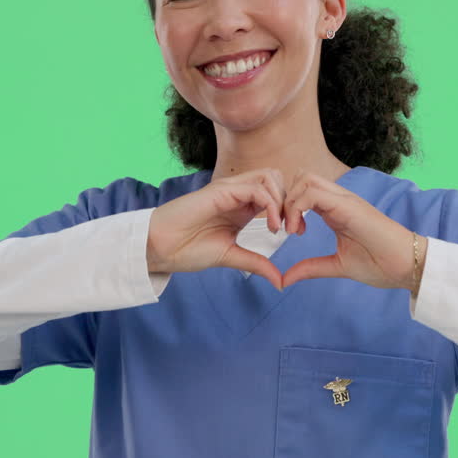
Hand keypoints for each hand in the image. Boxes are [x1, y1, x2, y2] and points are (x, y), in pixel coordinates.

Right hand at [147, 168, 291, 291]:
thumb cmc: (188, 249)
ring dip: (281, 200)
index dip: (291, 209)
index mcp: (241, 206)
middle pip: (277, 178)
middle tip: (292, 228)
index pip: (276, 192)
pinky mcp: (220, 190)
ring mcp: (228, 189)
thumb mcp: (231, 256)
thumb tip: (280, 281)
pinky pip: (255, 187)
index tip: (296, 233)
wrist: (160, 247)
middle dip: (290, 201)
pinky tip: (269, 226)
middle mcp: (237, 193)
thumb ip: (256, 263)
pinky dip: (269, 204)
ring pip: (270, 176)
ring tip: (279, 227)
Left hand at [280, 168, 418, 292]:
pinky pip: (313, 193)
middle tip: (283, 228)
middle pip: (301, 178)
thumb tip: (284, 279)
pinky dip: (296, 208)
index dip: (287, 207)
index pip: (303, 191)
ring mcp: (344, 200)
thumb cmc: (380, 264)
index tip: (287, 233)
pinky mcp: (347, 206)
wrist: (408, 266)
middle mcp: (339, 199)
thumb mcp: (337, 265)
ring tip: (291, 230)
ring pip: (305, 179)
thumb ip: (311, 268)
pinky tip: (298, 231)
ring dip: (290, 202)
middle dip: (284, 200)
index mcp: (335, 210)